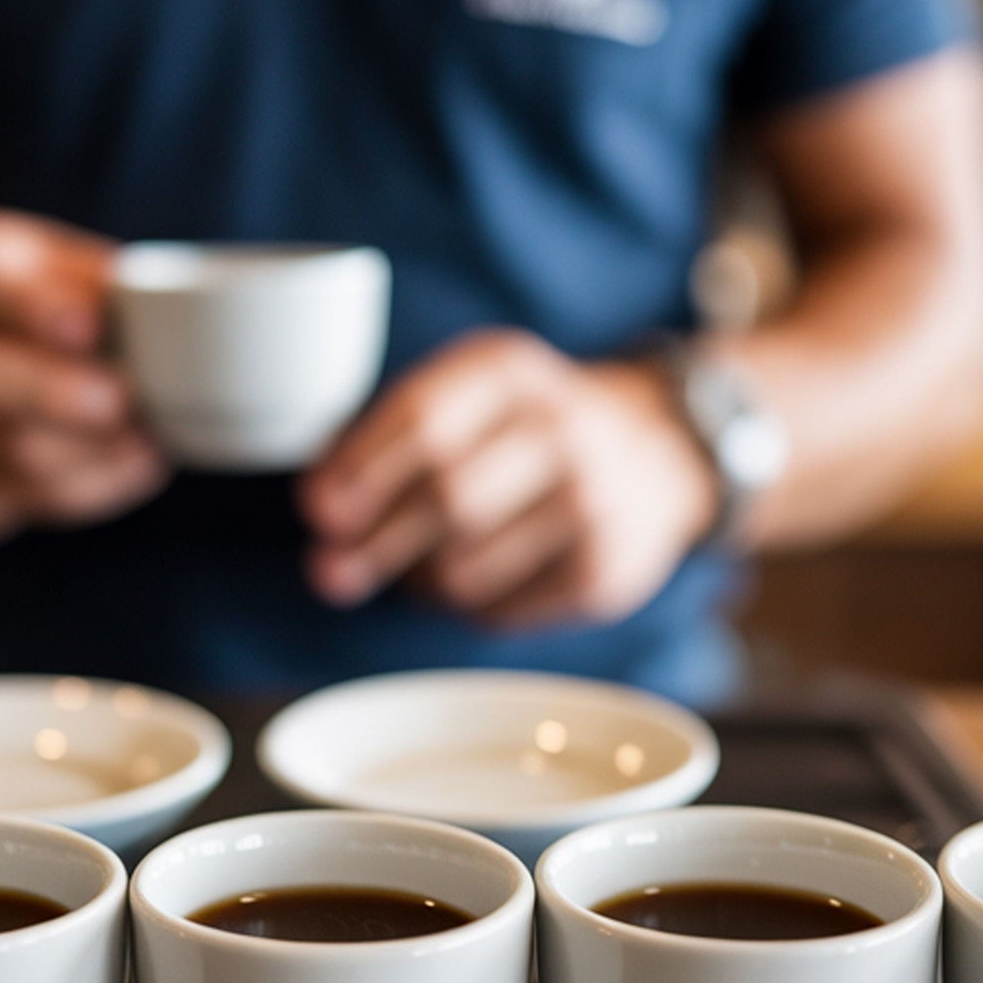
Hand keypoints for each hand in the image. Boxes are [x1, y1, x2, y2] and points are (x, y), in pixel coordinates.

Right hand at [0, 208, 168, 536]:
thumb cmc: (20, 302)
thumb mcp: (52, 265)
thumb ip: (93, 282)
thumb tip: (152, 316)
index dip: (29, 306)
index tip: (88, 327)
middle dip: (57, 396)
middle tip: (122, 404)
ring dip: (84, 456)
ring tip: (145, 446)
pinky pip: (1, 500)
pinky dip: (76, 492)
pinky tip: (121, 472)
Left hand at [298, 329, 718, 628]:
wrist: (663, 448)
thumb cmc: (529, 425)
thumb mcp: (475, 391)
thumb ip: (396, 435)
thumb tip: (324, 512)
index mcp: (510, 371)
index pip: (423, 419)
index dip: (361, 470)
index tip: (318, 510)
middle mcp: (560, 427)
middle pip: (445, 497)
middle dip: (374, 543)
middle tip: (330, 572)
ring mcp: (591, 502)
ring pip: (464, 567)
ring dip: (420, 580)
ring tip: (419, 568)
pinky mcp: (603, 572)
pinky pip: (498, 611)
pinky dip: (467, 605)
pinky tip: (477, 579)